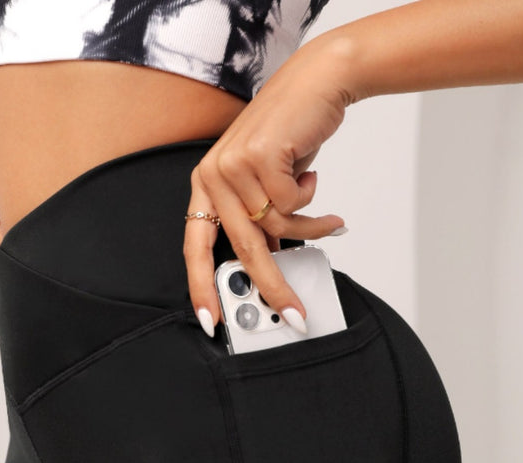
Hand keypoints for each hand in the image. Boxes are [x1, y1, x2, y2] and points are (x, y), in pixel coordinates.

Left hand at [184, 42, 351, 335]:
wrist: (315, 83)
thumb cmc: (290, 134)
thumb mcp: (263, 182)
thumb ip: (257, 221)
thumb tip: (266, 265)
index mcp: (205, 186)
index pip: (196, 248)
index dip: (202, 287)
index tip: (212, 320)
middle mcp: (212, 176)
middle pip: (243, 249)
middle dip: (272, 286)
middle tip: (293, 313)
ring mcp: (233, 164)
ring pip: (276, 226)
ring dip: (309, 227)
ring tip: (326, 219)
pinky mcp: (260, 155)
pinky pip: (293, 203)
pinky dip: (312, 198)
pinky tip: (312, 175)